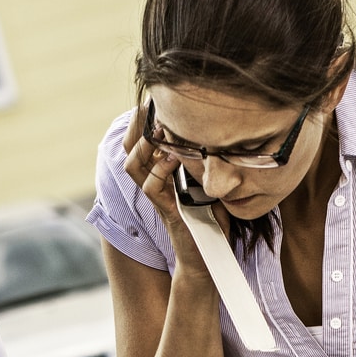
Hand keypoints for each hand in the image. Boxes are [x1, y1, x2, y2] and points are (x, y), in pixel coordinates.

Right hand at [122, 105, 214, 276]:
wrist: (210, 258)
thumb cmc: (214, 221)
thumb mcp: (213, 182)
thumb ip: (210, 161)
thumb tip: (224, 134)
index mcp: (163, 174)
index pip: (142, 142)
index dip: (142, 120)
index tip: (153, 98)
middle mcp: (155, 183)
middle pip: (130, 149)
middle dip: (136, 125)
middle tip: (148, 104)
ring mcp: (159, 197)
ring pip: (134, 165)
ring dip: (144, 145)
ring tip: (158, 127)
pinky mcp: (167, 211)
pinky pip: (151, 187)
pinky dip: (160, 169)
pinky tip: (173, 157)